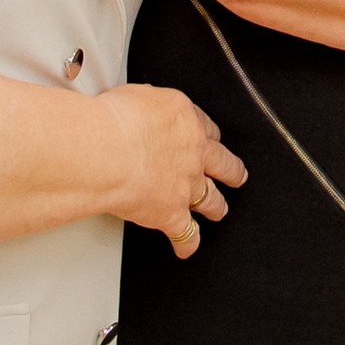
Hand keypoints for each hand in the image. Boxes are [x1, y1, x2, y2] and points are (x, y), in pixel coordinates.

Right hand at [99, 83, 246, 257]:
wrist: (107, 151)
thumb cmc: (115, 121)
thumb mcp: (137, 96)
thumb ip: (148, 106)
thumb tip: (143, 108)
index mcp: (186, 121)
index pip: (207, 129)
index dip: (209, 137)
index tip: (209, 140)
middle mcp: (193, 154)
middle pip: (223, 164)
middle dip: (231, 171)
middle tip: (237, 175)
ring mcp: (186, 186)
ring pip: (211, 199)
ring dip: (216, 206)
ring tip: (219, 210)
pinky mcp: (171, 214)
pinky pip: (185, 234)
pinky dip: (187, 243)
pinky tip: (187, 248)